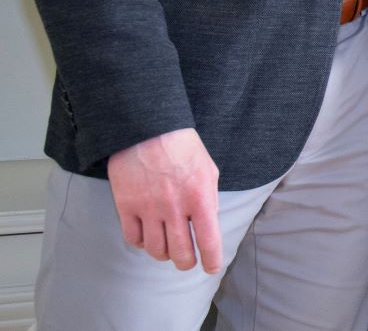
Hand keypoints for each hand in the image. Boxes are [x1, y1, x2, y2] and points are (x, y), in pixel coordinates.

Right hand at [107, 127, 222, 272]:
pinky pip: (133, 239)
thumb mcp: (208, 169)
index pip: (208, 240)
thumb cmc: (182, 146)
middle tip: (188, 261)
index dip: (211, 260)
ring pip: (156, 250)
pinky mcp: (126, 206)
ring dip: (164, 254)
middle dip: (186, 262)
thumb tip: (208, 222)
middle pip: (180, 253)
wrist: (147, 129)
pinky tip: (148, 236)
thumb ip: (209, 197)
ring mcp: (149, 209)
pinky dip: (142, 244)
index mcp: (200, 196)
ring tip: (168, 248)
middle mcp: (175, 207)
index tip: (211, 267)